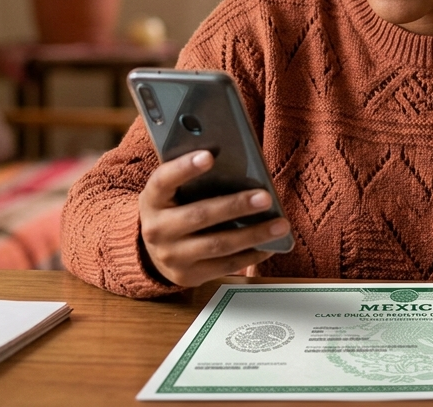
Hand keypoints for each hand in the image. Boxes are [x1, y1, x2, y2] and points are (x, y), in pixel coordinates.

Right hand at [138, 150, 291, 286]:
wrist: (152, 253)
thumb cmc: (172, 209)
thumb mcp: (172, 192)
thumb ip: (193, 180)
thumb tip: (239, 167)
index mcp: (152, 199)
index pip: (163, 180)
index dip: (184, 167)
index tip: (209, 156)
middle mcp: (157, 229)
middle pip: (200, 215)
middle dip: (235, 206)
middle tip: (266, 197)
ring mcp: (171, 256)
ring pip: (217, 244)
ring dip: (253, 234)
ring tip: (280, 224)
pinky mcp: (187, 276)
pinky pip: (224, 266)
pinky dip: (250, 255)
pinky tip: (270, 245)